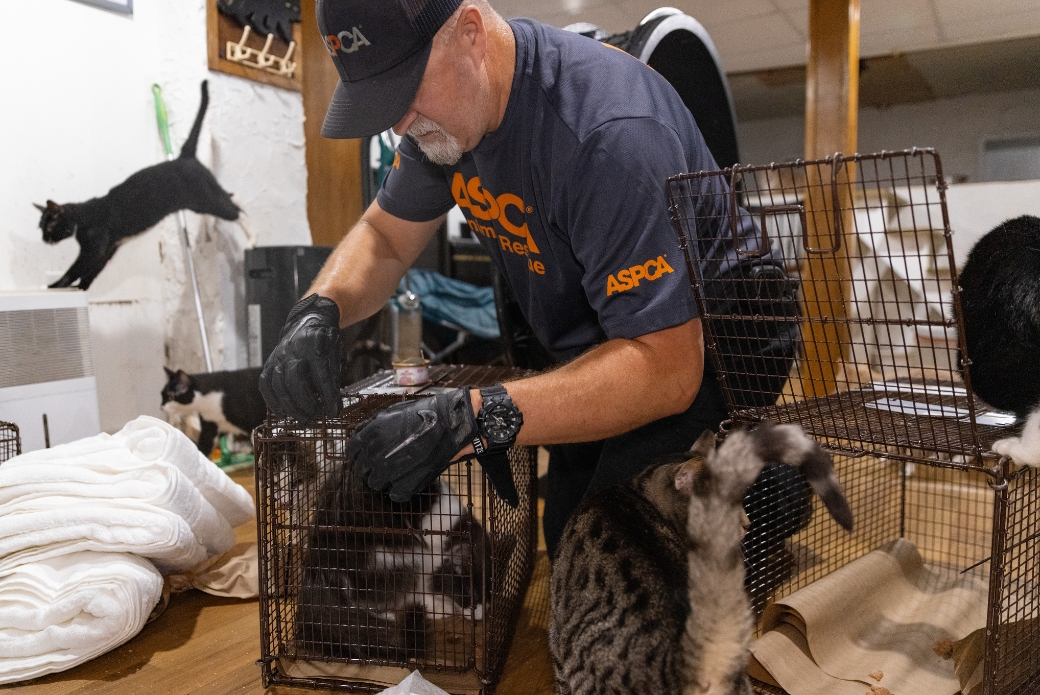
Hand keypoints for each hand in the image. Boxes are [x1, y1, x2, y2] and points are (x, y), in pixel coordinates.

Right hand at [258, 293, 341, 422]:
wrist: (308, 320)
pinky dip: (272, 402)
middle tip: (316, 415)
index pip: (322, 374)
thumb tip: (332, 402)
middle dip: (307, 402)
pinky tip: (282, 414)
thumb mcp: (336, 351)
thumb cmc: (326, 340)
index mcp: (314, 343)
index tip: (334, 412)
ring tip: (304, 418)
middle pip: (295, 380)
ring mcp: (278, 356)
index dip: (329, 397)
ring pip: (279, 385)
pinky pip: (265, 385)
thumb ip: (334, 373)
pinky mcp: (269, 363)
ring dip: (291, 406)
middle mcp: (293, 349)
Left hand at [348, 387, 478, 501]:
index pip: (352, 452)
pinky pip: (395, 495)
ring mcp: (391, 472)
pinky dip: (399, 491)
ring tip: (397, 472)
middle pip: (363, 470)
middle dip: (372, 466)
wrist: (449, 424)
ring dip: (384, 479)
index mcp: (371, 435)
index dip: (359, 454)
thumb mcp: (391, 412)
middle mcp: (376, 454)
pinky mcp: (407, 484)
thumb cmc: (422, 415)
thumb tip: (359, 435)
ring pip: (375, 484)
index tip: (366, 455)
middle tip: (386, 462)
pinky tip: (407, 481)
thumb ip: (371, 425)